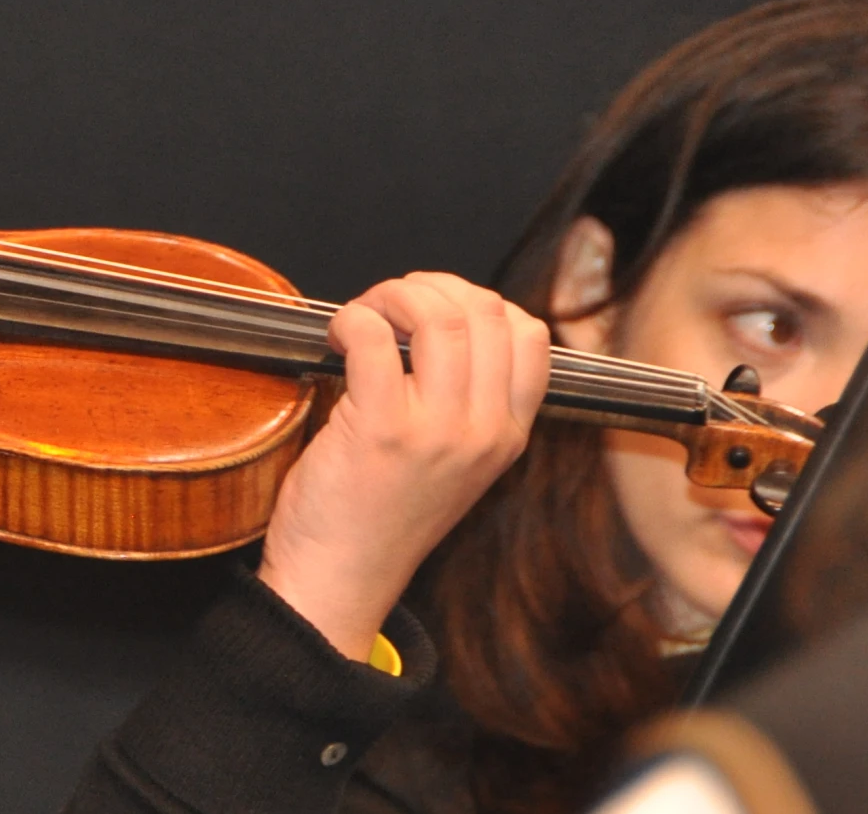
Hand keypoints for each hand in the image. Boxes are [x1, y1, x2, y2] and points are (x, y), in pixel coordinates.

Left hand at [257, 272, 548, 659]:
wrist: (339, 579)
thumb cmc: (379, 516)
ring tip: (363, 317)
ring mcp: (437, 431)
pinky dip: (351, 319)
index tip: (435, 307)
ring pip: (438, 315)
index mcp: (506, 436)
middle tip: (389, 306)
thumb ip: (466, 403)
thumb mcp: (455, 463)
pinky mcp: (381, 429)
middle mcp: (483, 432)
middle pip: (485, 311)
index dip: (479, 301)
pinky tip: (337, 336)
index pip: (530, 336)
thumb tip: (443, 322)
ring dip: (390, 296)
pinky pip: (373, 338)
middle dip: (429, 287)